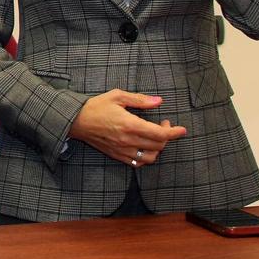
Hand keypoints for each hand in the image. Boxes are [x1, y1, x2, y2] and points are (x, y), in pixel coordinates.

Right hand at [69, 89, 186, 165]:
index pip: (160, 134)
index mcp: (130, 124)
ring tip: (155, 138)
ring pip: (151, 157)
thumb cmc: (96, 106)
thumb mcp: (117, 96)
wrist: (76, 121)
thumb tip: (159, 101)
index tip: (182, 129)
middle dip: (167, 136)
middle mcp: (128, 140)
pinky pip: (138, 163)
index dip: (174, 132)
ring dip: (158, 148)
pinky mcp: (117, 155)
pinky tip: (145, 147)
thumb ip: (140, 99)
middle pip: (158, 145)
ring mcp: (123, 150)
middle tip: (164, 125)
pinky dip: (146, 157)